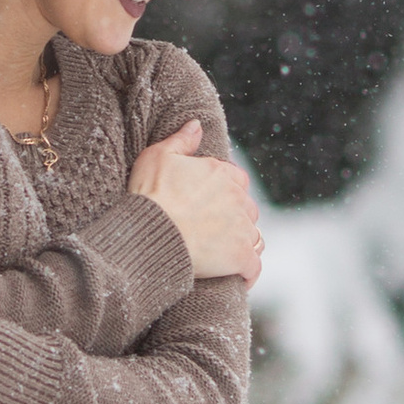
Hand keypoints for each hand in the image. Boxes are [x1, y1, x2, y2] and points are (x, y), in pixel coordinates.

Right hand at [129, 119, 264, 284]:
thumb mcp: (157, 157)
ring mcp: (243, 229)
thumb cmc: (149, 196)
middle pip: (248, 209)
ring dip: (243, 245)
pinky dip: (247, 274)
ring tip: (225, 256)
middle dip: (236, 219)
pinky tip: (237, 279)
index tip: (212, 205)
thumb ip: (181, 140)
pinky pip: (254, 268)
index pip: (237, 181)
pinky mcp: (242, 257)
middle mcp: (238, 198)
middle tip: (215, 233)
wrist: (149, 234)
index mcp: (222, 173)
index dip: (226, 193)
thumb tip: (197, 125)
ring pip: (254, 237)